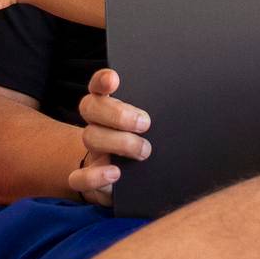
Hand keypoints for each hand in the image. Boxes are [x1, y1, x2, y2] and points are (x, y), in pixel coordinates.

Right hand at [67, 68, 151, 207]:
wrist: (129, 179)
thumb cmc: (144, 142)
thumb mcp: (150, 126)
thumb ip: (157, 114)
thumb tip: (180, 106)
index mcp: (109, 106)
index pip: (98, 86)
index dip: (101, 80)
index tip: (114, 79)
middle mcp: (97, 124)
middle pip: (90, 107)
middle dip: (117, 114)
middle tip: (145, 123)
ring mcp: (91, 151)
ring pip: (90, 137)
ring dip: (119, 142)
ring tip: (145, 151)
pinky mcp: (86, 178)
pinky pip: (78, 177)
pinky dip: (95, 176)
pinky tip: (115, 174)